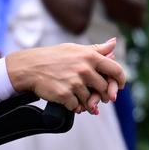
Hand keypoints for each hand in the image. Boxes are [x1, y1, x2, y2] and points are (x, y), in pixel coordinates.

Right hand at [6, 38, 123, 113]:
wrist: (28, 68)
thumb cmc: (51, 57)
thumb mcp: (74, 49)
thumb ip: (96, 49)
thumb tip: (113, 42)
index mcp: (90, 57)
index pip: (116, 70)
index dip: (120, 80)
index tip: (118, 86)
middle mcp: (84, 69)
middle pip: (104, 88)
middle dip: (102, 94)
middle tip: (96, 96)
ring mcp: (74, 82)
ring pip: (90, 99)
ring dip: (86, 101)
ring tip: (76, 96)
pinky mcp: (64, 94)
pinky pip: (77, 106)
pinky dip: (73, 106)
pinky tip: (67, 100)